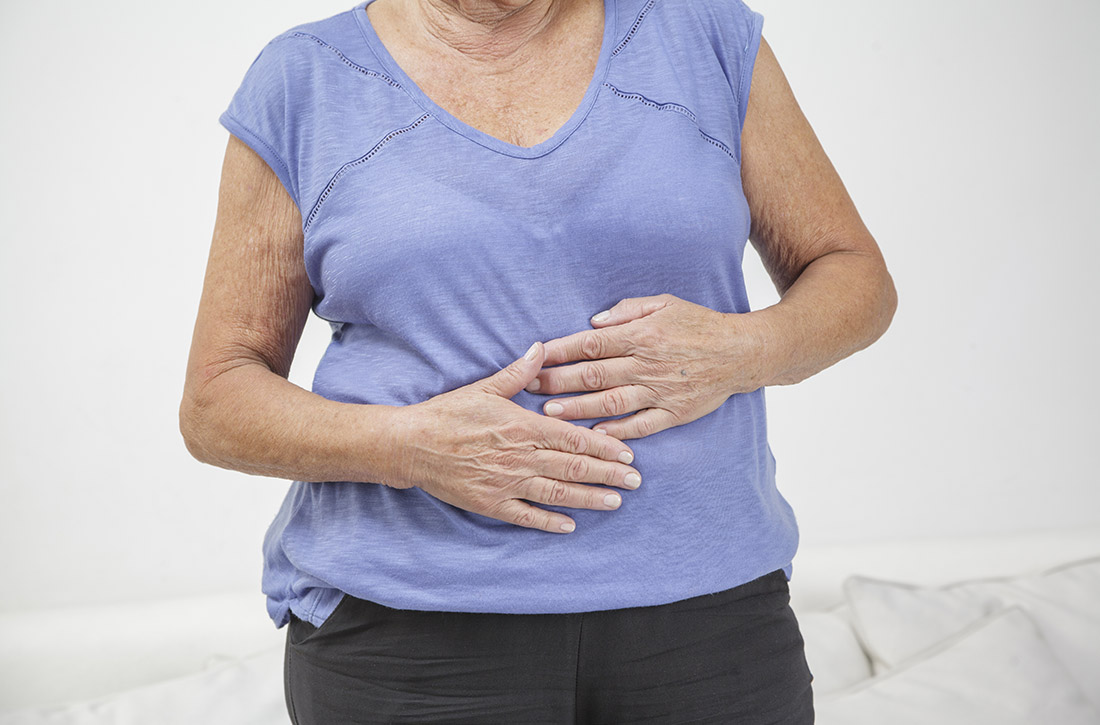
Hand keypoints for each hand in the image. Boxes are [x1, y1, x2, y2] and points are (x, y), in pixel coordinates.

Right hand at [385, 342, 641, 533]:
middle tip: (635, 482)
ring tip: (615, 503)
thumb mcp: (485, 387)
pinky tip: (570, 525)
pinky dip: (550, 522)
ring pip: (556, 494)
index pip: (573, 439)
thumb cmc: (449, 413)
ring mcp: (506, 483)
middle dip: (608, 476)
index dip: (603, 448)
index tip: (627, 454)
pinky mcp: (490, 503)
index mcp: (522, 427)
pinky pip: (526, 516)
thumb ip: (519, 372)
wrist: (411, 444)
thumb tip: (541, 348)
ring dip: (589, 499)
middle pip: (573, 469)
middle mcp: (519, 457)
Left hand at [526, 294, 769, 439]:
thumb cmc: (699, 324)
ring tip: (550, 413)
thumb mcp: (665, 303)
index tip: (537, 357)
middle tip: (530, 388)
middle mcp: (647, 365)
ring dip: (578, 409)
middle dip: (558, 381)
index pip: (591, 344)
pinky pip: (641, 425)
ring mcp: (660, 391)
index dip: (561, 352)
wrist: (741, 352)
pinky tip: (594, 435)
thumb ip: (626, 312)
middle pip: (594, 375)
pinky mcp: (674, 413)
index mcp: (642, 335)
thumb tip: (592, 324)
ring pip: (611, 402)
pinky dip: (617, 431)